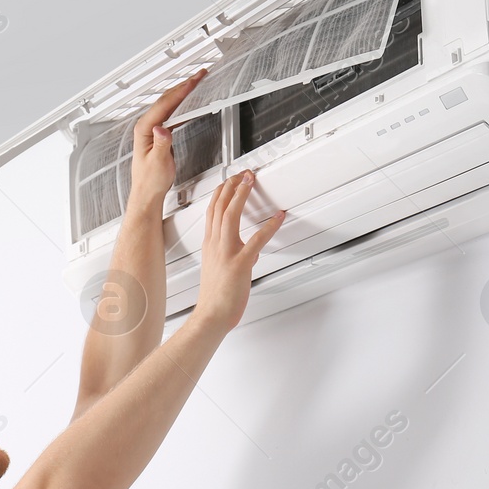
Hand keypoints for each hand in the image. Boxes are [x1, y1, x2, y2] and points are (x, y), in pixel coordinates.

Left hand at [127, 67, 208, 209]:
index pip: (165, 104)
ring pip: (169, 104)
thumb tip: (162, 129)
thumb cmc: (150, 181)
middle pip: (167, 99)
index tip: (192, 81)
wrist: (147, 193)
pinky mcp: (158, 135)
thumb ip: (161, 145)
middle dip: (184, 85)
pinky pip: (171, 113)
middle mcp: (146, 127)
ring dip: (183, 92)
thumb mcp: (158, 163)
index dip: (180, 91)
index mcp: (144, 130)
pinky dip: (181, 104)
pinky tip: (187, 101)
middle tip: (199, 75)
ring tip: (195, 82)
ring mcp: (151, 129)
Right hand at [194, 169, 285, 328]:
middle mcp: (215, 244)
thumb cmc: (215, 297)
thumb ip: (234, 258)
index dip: (222, 192)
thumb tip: (251, 252)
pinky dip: (269, 227)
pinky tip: (278, 217)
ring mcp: (226, 252)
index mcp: (210, 245)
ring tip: (250, 181)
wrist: (211, 315)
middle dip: (231, 186)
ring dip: (241, 195)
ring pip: (230, 216)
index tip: (230, 181)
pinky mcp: (240, 264)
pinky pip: (256, 241)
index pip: (213, 211)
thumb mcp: (221, 271)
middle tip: (242, 174)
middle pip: (219, 206)